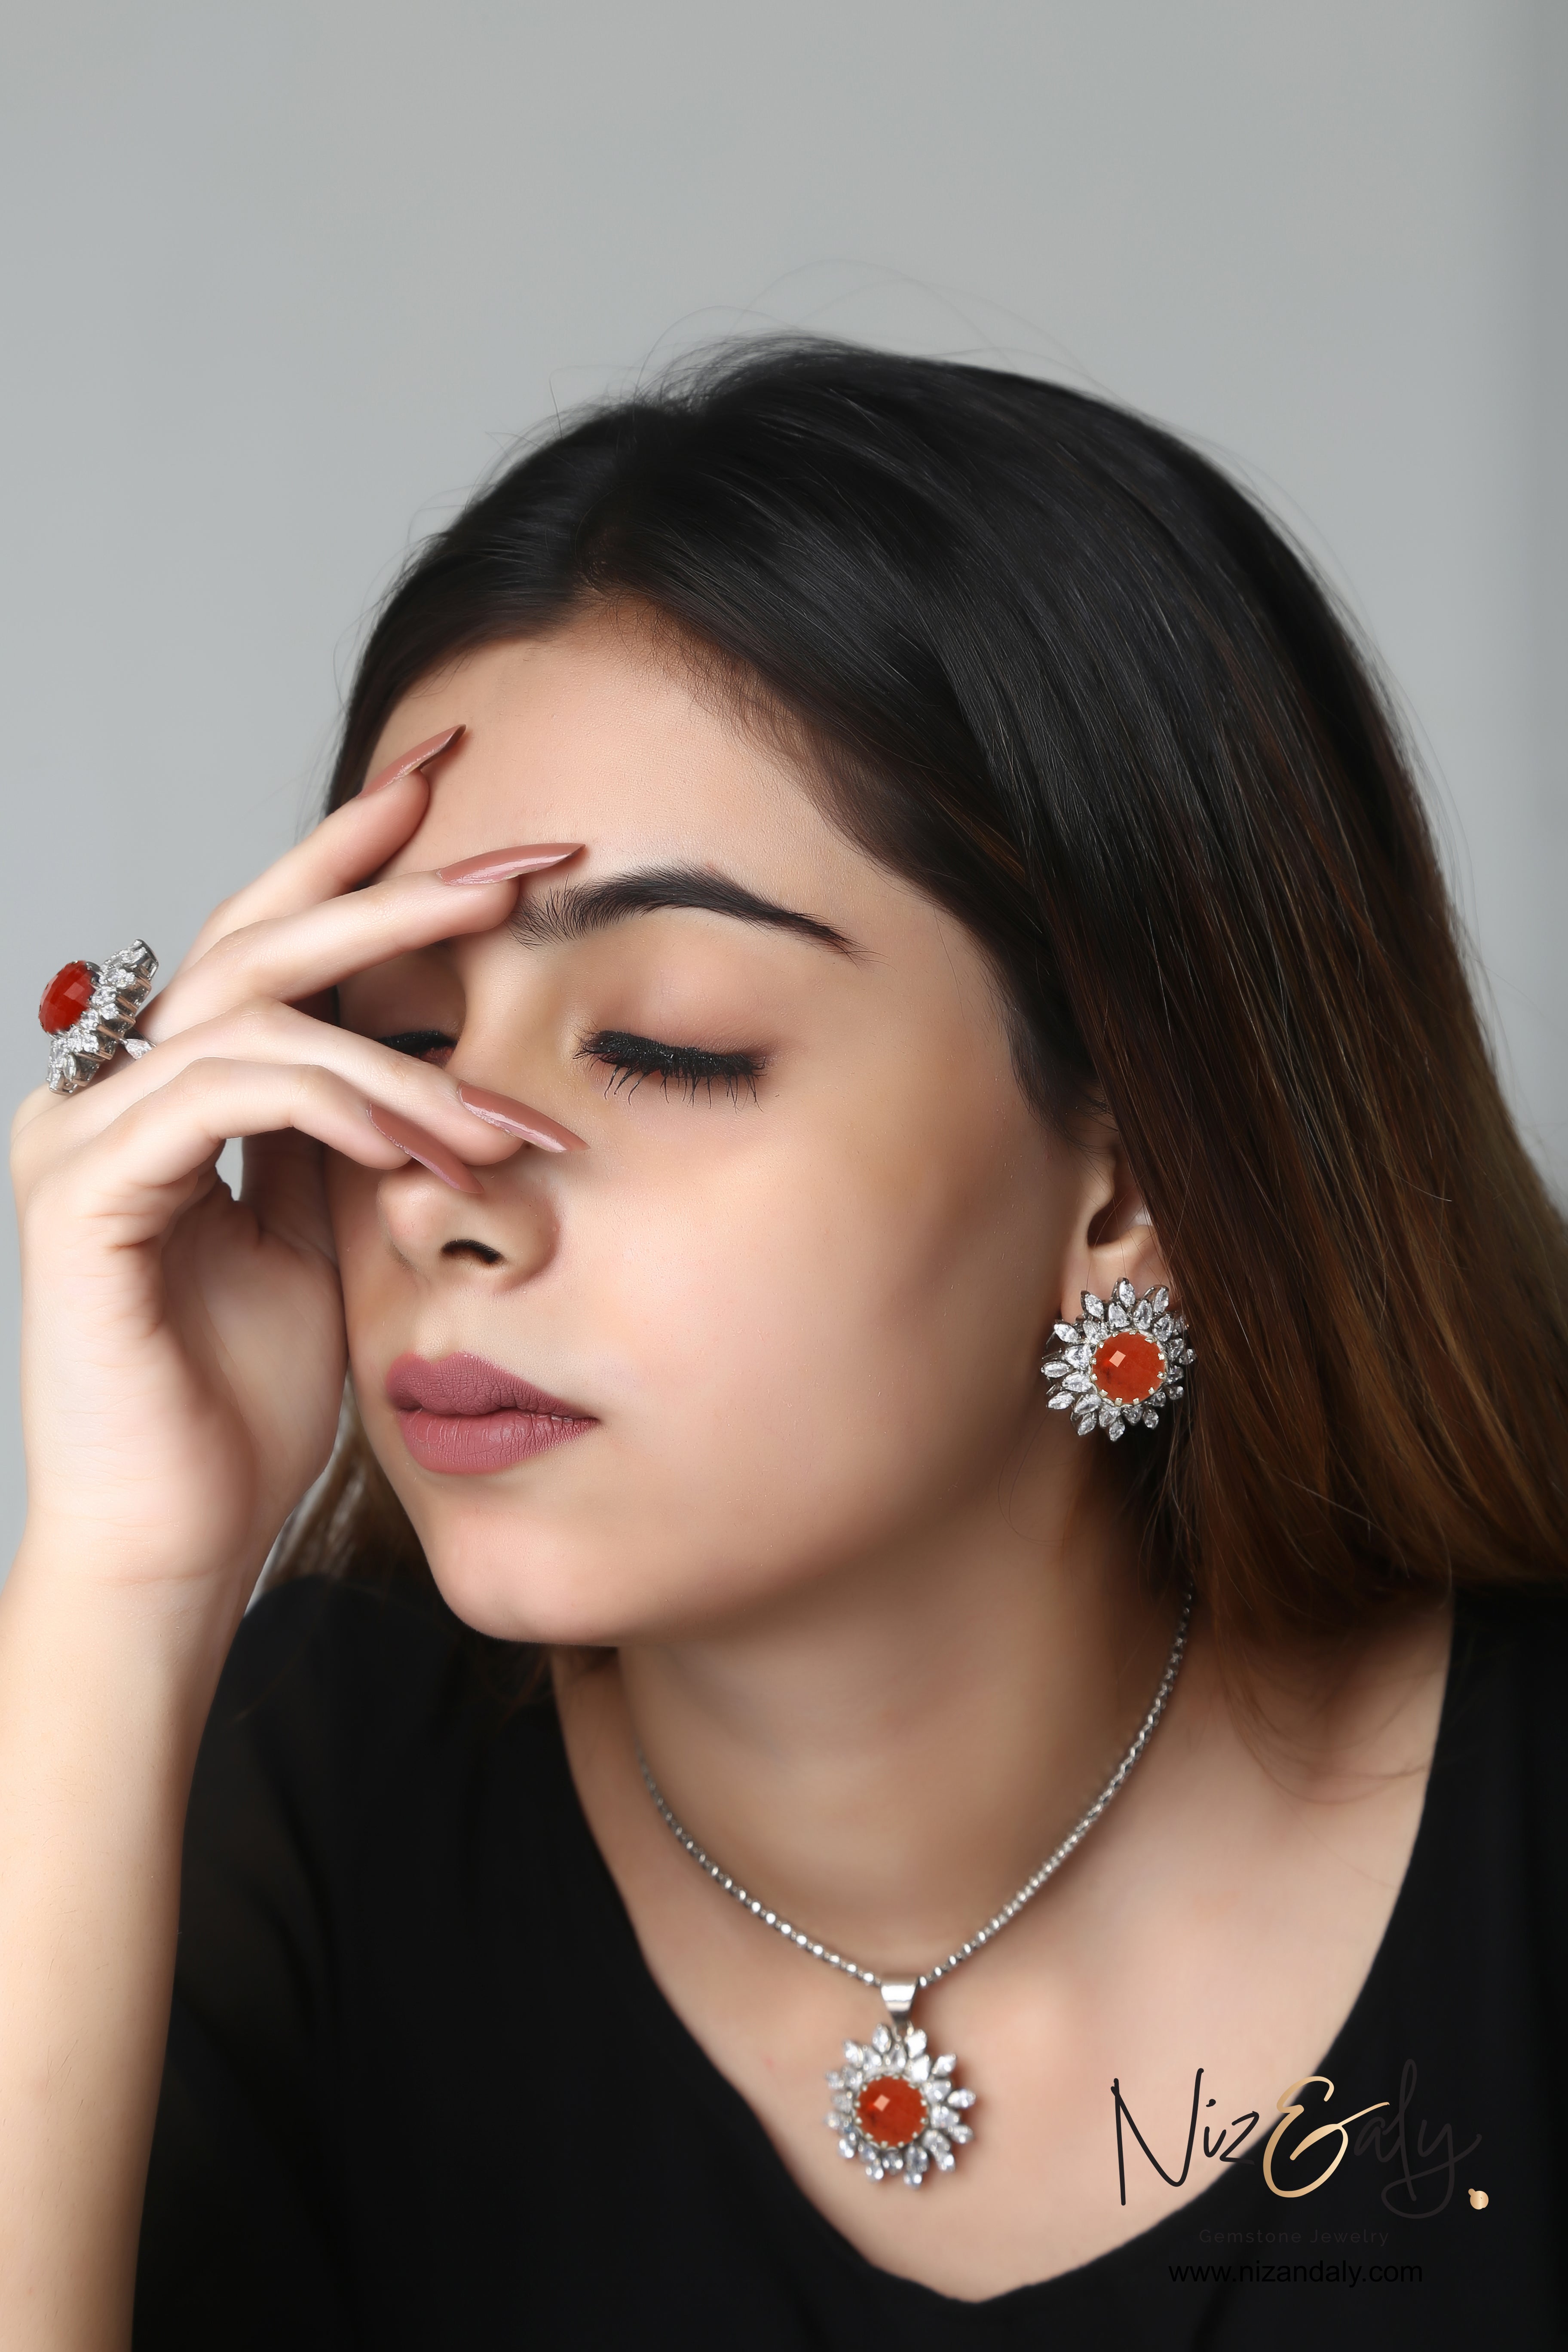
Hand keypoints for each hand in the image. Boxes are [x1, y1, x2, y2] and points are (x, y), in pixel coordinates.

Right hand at [9, 752, 555, 1626]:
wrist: (178, 1540)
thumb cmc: (244, 1409)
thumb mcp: (320, 1242)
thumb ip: (343, 1140)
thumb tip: (421, 1058)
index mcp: (168, 1097)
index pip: (265, 950)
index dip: (351, 867)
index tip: (454, 799)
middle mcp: (111, 1093)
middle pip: (256, 947)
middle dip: (394, 893)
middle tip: (517, 860)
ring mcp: (82, 1134)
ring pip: (261, 1023)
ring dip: (408, 1062)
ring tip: (508, 1122)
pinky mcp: (83, 1191)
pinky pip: (228, 1100)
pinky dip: (338, 1106)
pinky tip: (421, 1140)